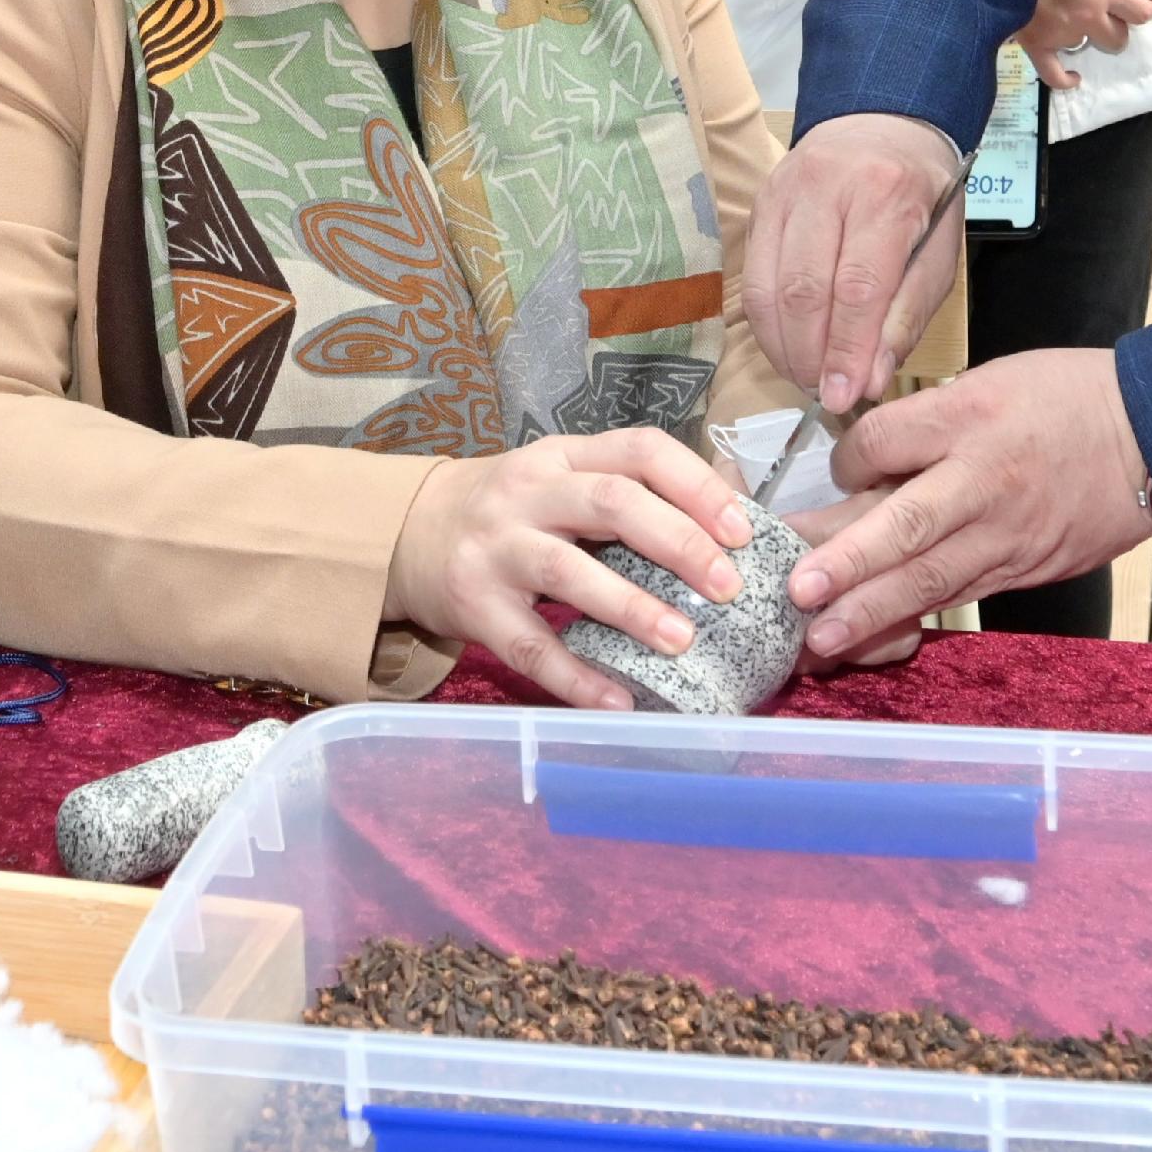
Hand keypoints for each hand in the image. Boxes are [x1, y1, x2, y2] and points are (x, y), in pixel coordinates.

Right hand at [385, 430, 756, 710]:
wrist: (408, 532)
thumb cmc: (512, 510)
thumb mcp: (565, 479)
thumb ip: (635, 486)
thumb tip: (735, 498)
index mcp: (563, 457)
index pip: (639, 449)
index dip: (695, 487)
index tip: (742, 531)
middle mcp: (528, 492)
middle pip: (610, 502)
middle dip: (678, 542)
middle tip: (728, 586)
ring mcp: (495, 547)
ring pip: (568, 571)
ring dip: (631, 606)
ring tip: (681, 640)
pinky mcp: (472, 604)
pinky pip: (529, 645)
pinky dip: (576, 677)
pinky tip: (619, 701)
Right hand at [745, 112, 966, 412]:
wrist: (883, 125)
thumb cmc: (921, 196)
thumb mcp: (937, 254)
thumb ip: (905, 317)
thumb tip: (870, 379)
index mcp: (886, 195)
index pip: (858, 287)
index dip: (847, 350)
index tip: (845, 397)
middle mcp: (828, 187)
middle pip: (804, 290)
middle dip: (810, 355)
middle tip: (823, 394)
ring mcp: (784, 192)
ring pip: (767, 286)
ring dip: (782, 346)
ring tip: (805, 376)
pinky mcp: (759, 204)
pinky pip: (750, 275)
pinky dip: (765, 322)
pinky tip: (786, 345)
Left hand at [790, 350, 1151, 658]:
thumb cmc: (1066, 397)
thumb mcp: (991, 381)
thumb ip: (928, 423)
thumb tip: (863, 466)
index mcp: (972, 415)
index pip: (883, 442)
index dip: (847, 460)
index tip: (838, 471)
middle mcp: (986, 479)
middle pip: (905, 524)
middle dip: (847, 563)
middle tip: (795, 591)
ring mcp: (1008, 533)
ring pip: (931, 577)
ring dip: (872, 611)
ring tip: (821, 637)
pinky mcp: (1025, 569)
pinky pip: (962, 597)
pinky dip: (915, 619)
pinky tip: (876, 638)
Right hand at [1019, 0, 1151, 92]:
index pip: (1142, 11)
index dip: (1135, 7)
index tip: (1125, 2)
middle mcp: (1088, 14)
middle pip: (1118, 38)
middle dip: (1111, 27)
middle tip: (1097, 14)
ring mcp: (1062, 33)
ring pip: (1085, 47)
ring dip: (1080, 36)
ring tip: (1066, 21)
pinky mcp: (1036, 44)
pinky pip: (1055, 75)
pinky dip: (1064, 79)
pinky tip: (1072, 76)